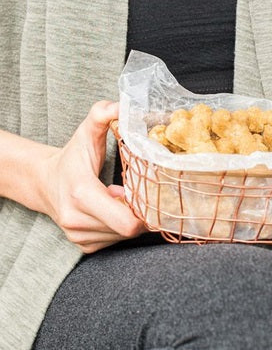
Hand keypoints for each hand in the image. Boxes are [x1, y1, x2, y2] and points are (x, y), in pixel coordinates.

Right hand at [39, 101, 144, 252]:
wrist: (45, 180)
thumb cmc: (72, 157)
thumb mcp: (86, 131)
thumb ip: (104, 113)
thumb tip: (124, 105)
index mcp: (83, 194)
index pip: (126, 222)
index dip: (145, 211)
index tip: (147, 193)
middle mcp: (77, 220)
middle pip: (128, 229)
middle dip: (138, 212)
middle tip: (135, 192)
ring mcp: (78, 236)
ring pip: (122, 236)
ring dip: (128, 217)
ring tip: (119, 197)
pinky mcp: (82, 245)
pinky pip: (113, 241)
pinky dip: (118, 226)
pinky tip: (112, 208)